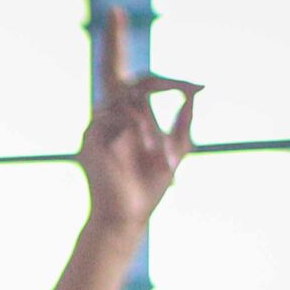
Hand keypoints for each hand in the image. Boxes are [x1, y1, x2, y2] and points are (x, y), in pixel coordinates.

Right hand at [79, 8, 199, 235]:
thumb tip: (197, 90)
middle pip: (138, 81)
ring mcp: (100, 126)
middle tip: (189, 88)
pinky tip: (150, 151)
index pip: (142, 81)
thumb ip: (184, 120)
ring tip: (164, 157)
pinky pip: (119, 114)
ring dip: (154, 124)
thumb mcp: (176, 148)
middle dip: (167, 82)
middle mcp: (113, 117)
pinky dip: (141, 129)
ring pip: (131, 98)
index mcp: (129, 118)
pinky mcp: (91, 136)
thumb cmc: (148, 190)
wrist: (126, 218)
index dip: (159, 71)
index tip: (196, 85)